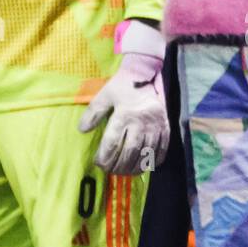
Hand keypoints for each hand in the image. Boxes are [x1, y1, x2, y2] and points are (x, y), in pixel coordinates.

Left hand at [79, 54, 169, 174]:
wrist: (145, 73)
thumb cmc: (122, 85)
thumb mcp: (105, 95)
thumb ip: (93, 112)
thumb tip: (82, 130)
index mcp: (124, 114)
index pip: (112, 142)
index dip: (104, 157)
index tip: (98, 163)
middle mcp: (141, 122)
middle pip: (129, 151)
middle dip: (119, 165)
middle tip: (111, 171)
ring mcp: (155, 125)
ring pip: (146, 152)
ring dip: (135, 166)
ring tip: (126, 173)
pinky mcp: (165, 126)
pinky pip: (162, 147)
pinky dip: (154, 159)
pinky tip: (146, 166)